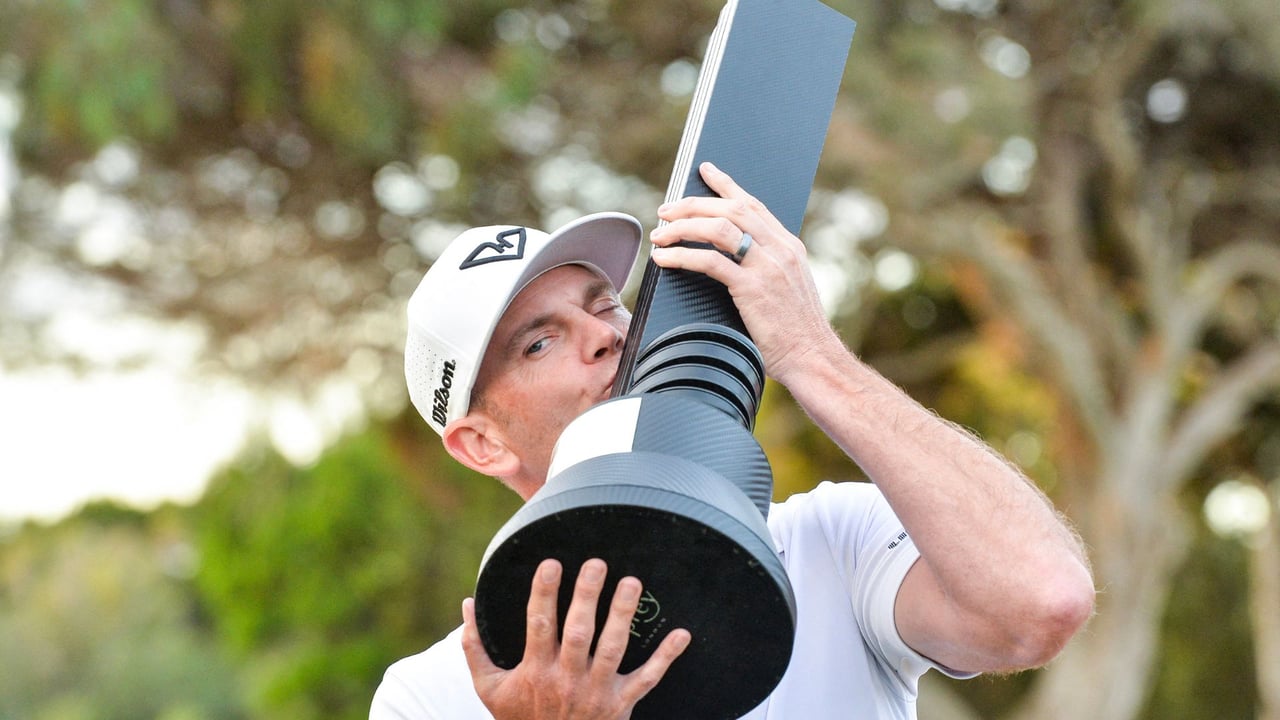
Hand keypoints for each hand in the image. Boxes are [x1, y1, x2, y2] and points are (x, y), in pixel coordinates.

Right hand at [461, 558, 691, 719]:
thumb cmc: (519, 717)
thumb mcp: (489, 688)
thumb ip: (475, 647)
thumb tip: (467, 604)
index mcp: (536, 671)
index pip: (539, 625)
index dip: (543, 594)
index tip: (551, 563)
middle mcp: (567, 679)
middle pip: (579, 632)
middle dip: (587, 597)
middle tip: (597, 563)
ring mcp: (597, 692)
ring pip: (613, 649)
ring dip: (623, 615)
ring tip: (632, 582)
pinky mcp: (621, 705)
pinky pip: (648, 679)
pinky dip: (666, 658)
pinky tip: (682, 633)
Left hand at [649, 162, 837, 384]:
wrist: (813, 358)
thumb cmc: (797, 333)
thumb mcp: (789, 290)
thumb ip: (768, 269)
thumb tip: (736, 261)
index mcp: (789, 247)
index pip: (753, 204)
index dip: (726, 185)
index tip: (706, 170)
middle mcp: (780, 250)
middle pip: (731, 209)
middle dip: (693, 204)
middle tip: (666, 209)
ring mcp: (768, 267)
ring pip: (718, 227)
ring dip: (682, 226)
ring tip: (660, 233)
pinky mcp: (752, 288)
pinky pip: (709, 260)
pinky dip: (682, 255)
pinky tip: (665, 258)